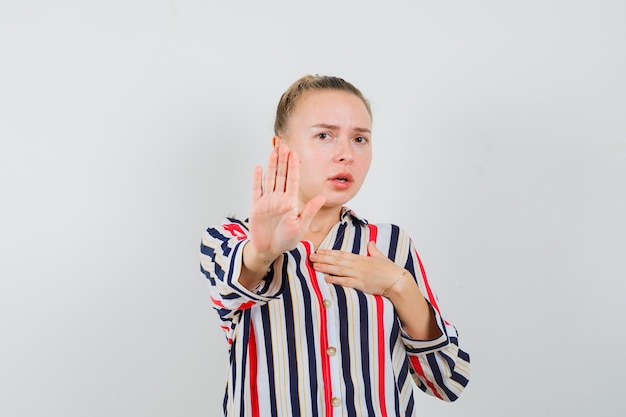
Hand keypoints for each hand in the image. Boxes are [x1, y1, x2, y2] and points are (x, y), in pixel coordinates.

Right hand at [247, 145, 324, 266]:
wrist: (269, 250)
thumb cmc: (286, 240)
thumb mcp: (301, 226)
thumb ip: (309, 211)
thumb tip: (321, 198)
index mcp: (291, 202)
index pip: (292, 180)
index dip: (293, 166)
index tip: (294, 153)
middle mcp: (279, 199)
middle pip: (281, 176)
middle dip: (283, 161)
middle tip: (284, 146)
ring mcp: (267, 201)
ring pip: (270, 179)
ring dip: (271, 166)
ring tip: (273, 152)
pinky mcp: (256, 207)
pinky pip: (256, 190)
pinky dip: (257, 179)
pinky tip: (258, 168)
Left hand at [309, 241, 408, 295]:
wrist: (397, 280)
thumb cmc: (390, 270)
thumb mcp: (380, 257)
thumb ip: (373, 250)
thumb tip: (371, 243)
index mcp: (361, 258)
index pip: (342, 254)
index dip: (330, 252)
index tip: (320, 251)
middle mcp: (357, 265)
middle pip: (337, 260)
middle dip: (323, 258)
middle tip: (311, 256)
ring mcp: (358, 274)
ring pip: (338, 270)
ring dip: (325, 267)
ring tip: (314, 266)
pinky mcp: (360, 284)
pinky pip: (345, 281)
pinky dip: (335, 280)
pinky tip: (326, 279)